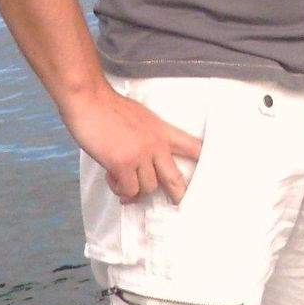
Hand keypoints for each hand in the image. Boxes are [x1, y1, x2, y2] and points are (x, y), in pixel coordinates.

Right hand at [62, 84, 203, 204]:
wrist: (90, 101)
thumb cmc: (111, 109)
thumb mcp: (143, 118)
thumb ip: (150, 138)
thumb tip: (147, 160)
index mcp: (163, 130)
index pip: (193, 146)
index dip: (204, 161)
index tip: (213, 173)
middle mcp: (156, 144)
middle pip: (175, 177)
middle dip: (178, 194)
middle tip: (178, 203)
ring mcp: (140, 155)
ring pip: (148, 187)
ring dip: (136, 190)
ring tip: (123, 183)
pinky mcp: (122, 163)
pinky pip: (129, 189)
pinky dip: (121, 190)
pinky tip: (113, 180)